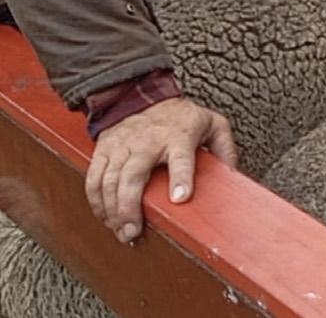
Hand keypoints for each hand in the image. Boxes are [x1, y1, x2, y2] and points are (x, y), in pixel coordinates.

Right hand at [86, 98, 236, 242]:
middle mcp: (148, 141)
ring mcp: (123, 145)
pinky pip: (94, 178)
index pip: (182, 158)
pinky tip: (105, 217)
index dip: (181, 178)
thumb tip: (232, 175)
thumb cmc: (180, 116)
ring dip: (112, 210)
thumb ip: (224, 148)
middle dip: (130, 206)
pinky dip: (96, 201)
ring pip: (109, 180)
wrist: (141, 94)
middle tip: (134, 231)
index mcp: (179, 136)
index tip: (180, 198)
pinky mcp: (104, 150)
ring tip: (122, 230)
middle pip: (134, 175)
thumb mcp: (211, 123)